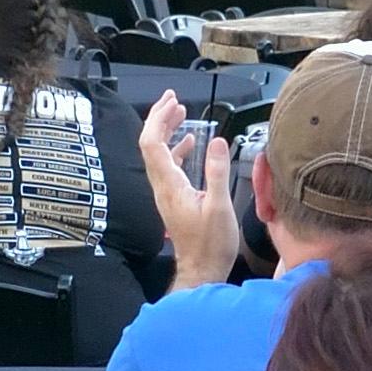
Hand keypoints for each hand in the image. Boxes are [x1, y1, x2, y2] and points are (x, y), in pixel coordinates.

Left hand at [141, 89, 238, 284]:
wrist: (201, 271)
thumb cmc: (211, 245)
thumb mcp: (220, 207)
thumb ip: (217, 172)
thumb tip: (217, 141)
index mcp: (170, 185)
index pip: (152, 143)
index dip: (158, 118)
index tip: (171, 101)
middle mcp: (162, 187)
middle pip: (151, 144)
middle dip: (160, 118)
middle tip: (173, 99)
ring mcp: (166, 193)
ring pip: (159, 154)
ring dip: (167, 131)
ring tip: (181, 113)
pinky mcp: (173, 198)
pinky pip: (169, 166)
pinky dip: (177, 149)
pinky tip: (190, 143)